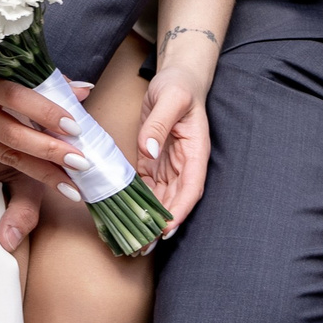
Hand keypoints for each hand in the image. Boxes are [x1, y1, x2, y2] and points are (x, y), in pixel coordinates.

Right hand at [0, 72, 87, 189]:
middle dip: (47, 149)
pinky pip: (1, 160)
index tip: (74, 126)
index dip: (45, 112)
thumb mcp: (12, 70)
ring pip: (6, 153)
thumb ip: (48, 80)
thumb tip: (83, 91)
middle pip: (11, 133)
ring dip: (42, 170)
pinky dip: (31, 171)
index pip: (15, 97)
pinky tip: (54, 181)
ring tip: (72, 184)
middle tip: (80, 162)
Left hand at [134, 67, 212, 232]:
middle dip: (161, 224)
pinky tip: (126, 215)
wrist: (176, 77)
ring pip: (161, 198)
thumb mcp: (170, 99)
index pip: (191, 188)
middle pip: (175, 200)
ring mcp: (169, 164)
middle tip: (143, 245)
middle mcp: (185, 163)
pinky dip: (138, 201)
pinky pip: (147, 186)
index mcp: (196, 151)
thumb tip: (149, 150)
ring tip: (134, 239)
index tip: (167, 229)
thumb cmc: (179, 85)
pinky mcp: (154, 160)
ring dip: (149, 218)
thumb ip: (159, 124)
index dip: (180, 210)